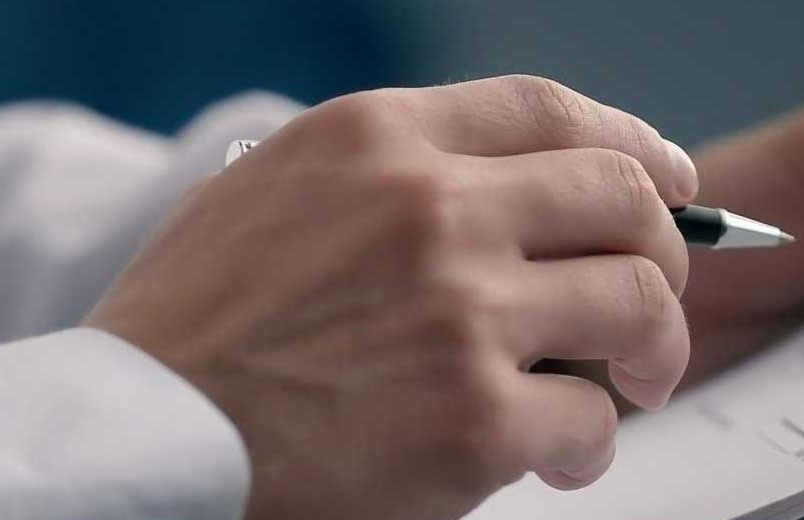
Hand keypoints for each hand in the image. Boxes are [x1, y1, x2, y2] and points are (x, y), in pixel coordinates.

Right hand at [84, 75, 696, 519]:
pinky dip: (587, 449)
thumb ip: (383, 178)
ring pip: (637, 304)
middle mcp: (432, 208)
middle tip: (643, 313)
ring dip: (648, 355)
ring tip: (621, 391)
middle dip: (661, 257)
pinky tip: (551, 464)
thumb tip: (503, 192)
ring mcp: (461, 311)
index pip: (550, 109)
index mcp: (377, 140)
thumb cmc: (188, 337)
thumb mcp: (266, 196)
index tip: (668, 183)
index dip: (634, 145)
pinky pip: (591, 421)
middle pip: (624, 198)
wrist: (135, 443)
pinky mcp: (474, 419)